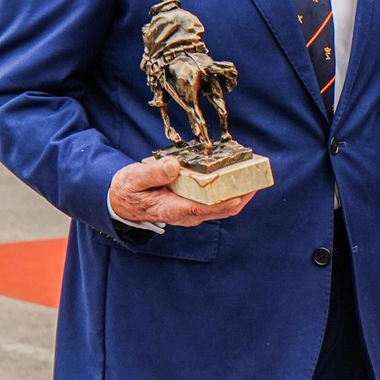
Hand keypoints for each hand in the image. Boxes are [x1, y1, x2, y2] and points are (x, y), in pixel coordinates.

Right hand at [107, 156, 253, 228]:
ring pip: (222, 207)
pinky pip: (216, 201)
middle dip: (241, 196)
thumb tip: (174, 165)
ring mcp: (191, 211)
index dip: (224, 201)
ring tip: (253, 174)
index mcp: (171, 208)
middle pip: (220, 209)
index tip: (242, 192)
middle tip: (257, 178)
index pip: (203, 208)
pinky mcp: (193, 205)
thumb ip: (153, 173)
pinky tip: (237, 175)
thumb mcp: (133, 179)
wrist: (121, 202)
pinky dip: (229, 190)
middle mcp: (185, 213)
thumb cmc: (127, 190)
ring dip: (238, 193)